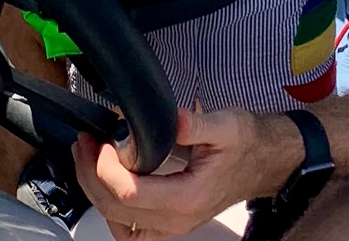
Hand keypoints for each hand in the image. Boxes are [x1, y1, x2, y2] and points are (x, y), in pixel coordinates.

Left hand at [73, 109, 295, 239]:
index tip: (101, 139)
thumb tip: (173, 118)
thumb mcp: (226, 125)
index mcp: (187, 197)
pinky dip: (111, 211)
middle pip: (114, 210)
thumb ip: (196, 124)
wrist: (263, 161)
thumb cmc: (247, 144)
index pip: (130, 193)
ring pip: (116, 223)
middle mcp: (176, 219)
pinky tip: (106, 185)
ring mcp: (171, 225)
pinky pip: (129, 230)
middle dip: (90, 174)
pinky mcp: (169, 222)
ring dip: (95, 192)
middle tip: (85, 142)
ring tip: (88, 159)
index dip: (105, 167)